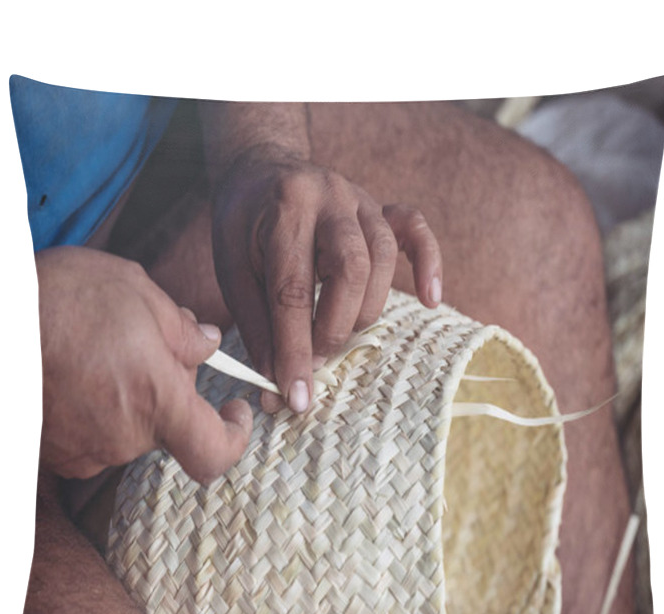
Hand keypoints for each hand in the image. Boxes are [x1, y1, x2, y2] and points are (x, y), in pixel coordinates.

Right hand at [37, 246, 252, 482]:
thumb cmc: (62, 298)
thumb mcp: (139, 293)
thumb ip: (185, 330)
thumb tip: (210, 344)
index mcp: (156, 400)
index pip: (215, 453)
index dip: (235, 438)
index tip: (235, 411)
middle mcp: (124, 437)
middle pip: (171, 427)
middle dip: (170, 391)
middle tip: (146, 346)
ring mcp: (87, 450)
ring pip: (132, 429)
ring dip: (131, 399)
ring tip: (102, 353)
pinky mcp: (56, 452)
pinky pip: (96, 437)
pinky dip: (99, 411)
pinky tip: (79, 374)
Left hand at [210, 149, 442, 412]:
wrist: (260, 168)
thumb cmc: (243, 227)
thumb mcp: (233, 272)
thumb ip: (258, 326)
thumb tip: (277, 386)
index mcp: (283, 210)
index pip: (293, 290)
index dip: (295, 349)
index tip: (296, 396)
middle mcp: (328, 198)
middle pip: (350, 270)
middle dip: (334, 329)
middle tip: (317, 361)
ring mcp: (359, 199)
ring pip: (383, 260)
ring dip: (364, 310)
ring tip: (337, 336)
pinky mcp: (380, 206)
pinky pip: (417, 229)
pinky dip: (429, 264)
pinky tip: (430, 298)